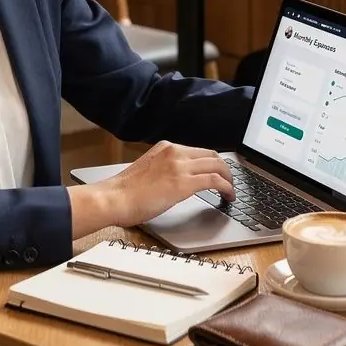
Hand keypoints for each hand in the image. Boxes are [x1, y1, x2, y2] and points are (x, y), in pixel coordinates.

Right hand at [101, 142, 234, 228]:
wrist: (114, 198)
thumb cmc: (125, 192)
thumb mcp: (148, 170)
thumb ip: (164, 170)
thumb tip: (177, 181)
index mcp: (165, 147)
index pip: (197, 151)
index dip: (212, 162)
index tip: (217, 172)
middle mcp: (174, 152)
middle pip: (211, 154)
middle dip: (224, 168)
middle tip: (228, 181)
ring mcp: (180, 166)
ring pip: (217, 165)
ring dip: (228, 178)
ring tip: (231, 190)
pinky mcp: (184, 183)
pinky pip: (214, 180)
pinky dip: (226, 187)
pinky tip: (228, 195)